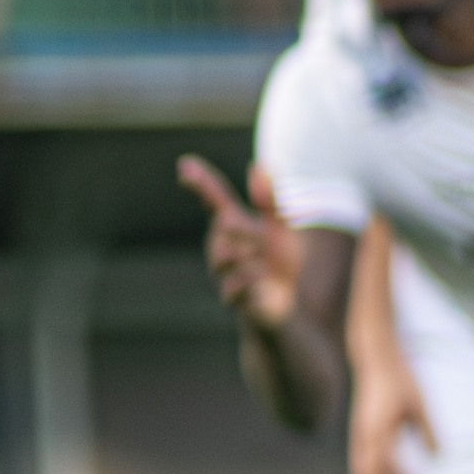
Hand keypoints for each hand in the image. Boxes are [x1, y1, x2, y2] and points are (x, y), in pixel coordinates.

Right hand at [179, 154, 301, 332]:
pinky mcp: (235, 301)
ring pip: (223, 256)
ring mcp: (225, 275)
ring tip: (263, 261)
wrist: (288, 308)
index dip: (200, 182)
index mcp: (234, 228)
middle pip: (222, 227)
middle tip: (265, 240)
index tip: (185, 165)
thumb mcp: (280, 229)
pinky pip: (230, 288)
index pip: (213, 200)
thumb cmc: (282, 265)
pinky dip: (247, 280)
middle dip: (245, 230)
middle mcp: (223, 249)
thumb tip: (257, 166)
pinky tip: (261, 278)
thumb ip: (269, 200)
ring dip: (247, 254)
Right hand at [347, 341, 435, 473]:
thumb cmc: (401, 380)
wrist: (375, 360)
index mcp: (381, 426)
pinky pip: (357, 468)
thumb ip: (428, 431)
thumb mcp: (420, 403)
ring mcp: (358, 437)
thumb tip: (440, 461)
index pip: (387, 461)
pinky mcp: (357, 437)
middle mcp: (365, 435)